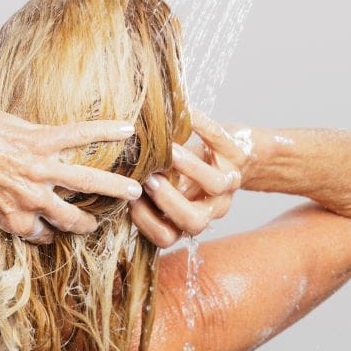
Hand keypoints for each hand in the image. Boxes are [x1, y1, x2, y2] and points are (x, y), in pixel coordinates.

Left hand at [0, 95, 142, 244]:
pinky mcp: (41, 141)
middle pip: (71, 218)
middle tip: (100, 221)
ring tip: (134, 190)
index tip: (58, 230)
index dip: (51, 234)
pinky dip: (105, 131)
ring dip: (114, 187)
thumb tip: (9, 207)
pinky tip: (126, 129)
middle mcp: (31, 199)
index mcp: (13, 218)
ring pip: (87, 182)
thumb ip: (0, 205)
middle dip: (87, 223)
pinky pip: (79, 136)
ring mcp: (39, 170)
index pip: (41, 235)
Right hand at [130, 109, 250, 247]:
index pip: (166, 237)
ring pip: (215, 184)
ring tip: (168, 150)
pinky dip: (202, 124)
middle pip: (193, 222)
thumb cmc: (193, 173)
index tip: (129, 198)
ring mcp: (229, 181)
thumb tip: (111, 183)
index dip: (145, 222)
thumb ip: (146, 194)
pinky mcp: (238, 152)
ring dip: (188, 166)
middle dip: (167, 201)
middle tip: (149, 179)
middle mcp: (212, 206)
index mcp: (190, 217)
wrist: (239, 153)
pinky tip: (186, 114)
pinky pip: (220, 139)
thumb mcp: (169, 189)